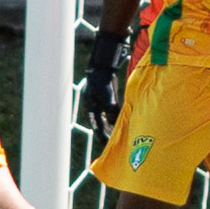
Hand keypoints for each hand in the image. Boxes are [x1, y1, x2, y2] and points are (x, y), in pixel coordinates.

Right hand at [80, 29, 128, 154]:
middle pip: (99, 123)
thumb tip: (113, 120)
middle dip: (105, 132)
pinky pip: (108, 112)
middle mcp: (93, 106)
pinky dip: (112, 118)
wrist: (102, 65)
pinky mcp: (105, 98)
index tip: (107, 143)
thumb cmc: (102, 79)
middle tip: (112, 143)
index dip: (101, 134)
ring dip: (109, 126)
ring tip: (116, 136)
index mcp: (91, 106)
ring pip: (104, 118)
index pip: (96, 124)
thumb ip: (110, 107)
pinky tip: (118, 122)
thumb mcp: (107, 94)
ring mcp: (98, 102)